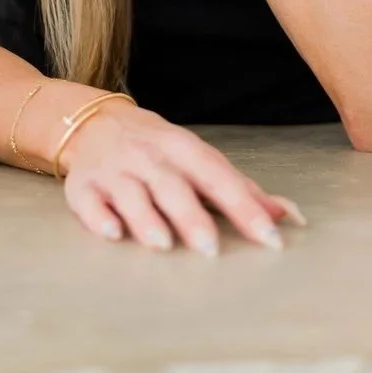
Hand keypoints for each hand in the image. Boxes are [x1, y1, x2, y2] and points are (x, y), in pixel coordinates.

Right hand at [57, 99, 305, 253]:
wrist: (95, 123)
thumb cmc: (159, 151)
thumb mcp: (200, 160)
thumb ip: (242, 190)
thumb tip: (289, 216)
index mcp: (183, 148)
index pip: (217, 177)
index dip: (244, 207)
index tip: (269, 238)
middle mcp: (148, 157)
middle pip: (172, 185)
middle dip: (190, 215)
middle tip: (210, 248)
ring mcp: (113, 171)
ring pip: (130, 193)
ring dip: (145, 218)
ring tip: (162, 244)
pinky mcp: (82, 185)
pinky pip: (87, 200)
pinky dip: (97, 217)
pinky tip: (111, 233)